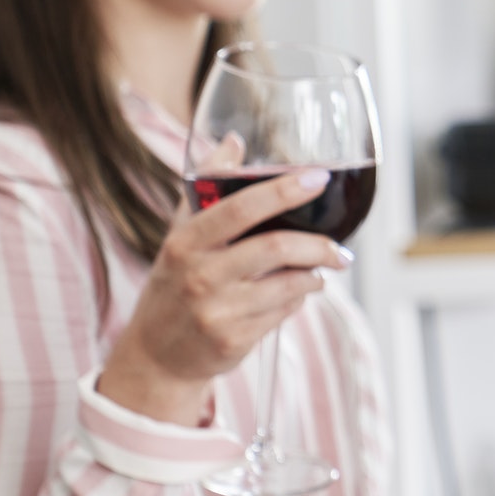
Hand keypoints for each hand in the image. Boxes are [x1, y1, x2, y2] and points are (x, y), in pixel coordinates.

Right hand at [101, 168, 351, 424]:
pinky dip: (299, 298)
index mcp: (185, 242)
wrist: (155, 355)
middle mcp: (199, 275)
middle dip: (318, 245)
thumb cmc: (174, 284)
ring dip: (315, 275)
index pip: (240, 208)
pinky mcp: (232, 340)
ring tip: (322, 269)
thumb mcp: (179, 236)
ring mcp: (216, 310)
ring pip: (288, 284)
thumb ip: (205, 189)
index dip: (284, 190)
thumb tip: (232, 140)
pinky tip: (298, 292)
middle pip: (275, 248)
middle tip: (339, 248)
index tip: (318, 178)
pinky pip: (284, 312)